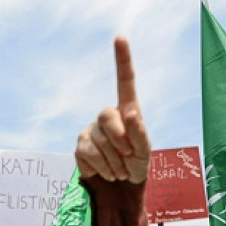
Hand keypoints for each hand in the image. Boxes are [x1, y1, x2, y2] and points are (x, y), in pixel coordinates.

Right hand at [75, 36, 150, 183]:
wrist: (121, 188)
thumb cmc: (137, 164)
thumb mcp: (145, 151)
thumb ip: (140, 133)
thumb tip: (129, 114)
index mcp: (127, 111)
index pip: (125, 81)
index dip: (122, 60)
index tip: (120, 38)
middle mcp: (107, 117)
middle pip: (106, 117)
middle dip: (120, 141)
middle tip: (127, 159)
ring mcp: (90, 131)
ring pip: (97, 142)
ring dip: (112, 162)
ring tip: (119, 171)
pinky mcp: (80, 147)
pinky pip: (88, 155)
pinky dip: (101, 169)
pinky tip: (106, 172)